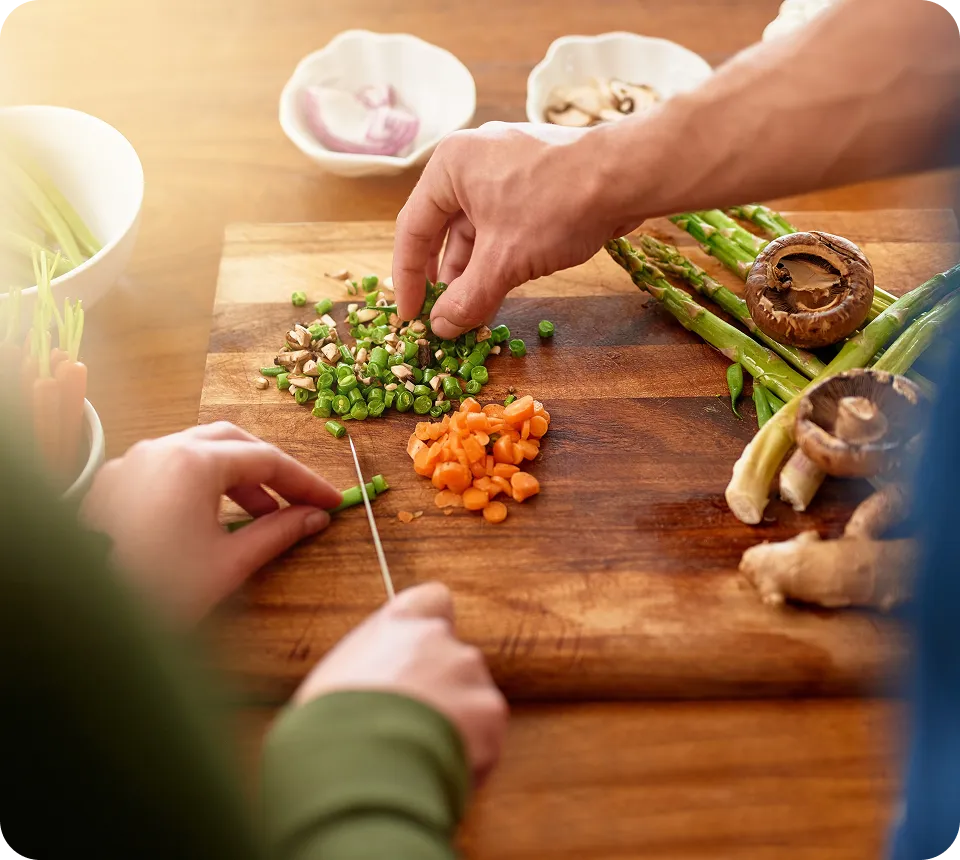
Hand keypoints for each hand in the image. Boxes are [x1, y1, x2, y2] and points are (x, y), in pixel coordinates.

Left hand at [79, 422, 340, 623]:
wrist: (82, 621)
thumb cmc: (155, 593)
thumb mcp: (228, 564)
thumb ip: (278, 532)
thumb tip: (314, 517)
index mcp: (191, 463)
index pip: (266, 459)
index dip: (304, 482)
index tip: (331, 501)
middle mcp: (159, 449)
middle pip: (231, 441)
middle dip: (269, 469)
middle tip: (297, 500)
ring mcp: (130, 464)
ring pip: (196, 450)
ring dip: (234, 476)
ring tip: (259, 514)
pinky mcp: (111, 484)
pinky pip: (166, 468)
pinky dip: (199, 483)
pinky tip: (210, 517)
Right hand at [294, 582, 507, 785]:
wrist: (357, 765)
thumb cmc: (330, 724)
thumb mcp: (335, 678)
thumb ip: (370, 667)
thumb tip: (373, 687)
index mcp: (399, 622)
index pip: (433, 599)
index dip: (431, 625)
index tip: (420, 652)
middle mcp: (439, 639)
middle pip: (453, 657)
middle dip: (441, 687)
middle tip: (413, 721)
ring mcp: (468, 673)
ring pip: (472, 696)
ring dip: (458, 720)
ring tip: (420, 752)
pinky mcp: (490, 712)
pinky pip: (486, 735)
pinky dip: (470, 754)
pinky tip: (436, 767)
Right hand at [392, 121, 639, 337]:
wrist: (627, 176)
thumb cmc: (555, 207)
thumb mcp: (503, 261)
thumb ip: (467, 298)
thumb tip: (442, 329)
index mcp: (449, 166)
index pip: (412, 229)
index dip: (408, 279)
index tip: (410, 315)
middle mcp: (471, 161)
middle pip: (442, 230)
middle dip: (444, 280)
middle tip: (441, 317)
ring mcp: (505, 168)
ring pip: (476, 231)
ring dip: (473, 275)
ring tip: (473, 314)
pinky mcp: (533, 182)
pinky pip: (502, 225)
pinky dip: (498, 259)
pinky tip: (499, 292)